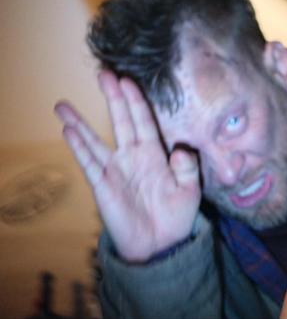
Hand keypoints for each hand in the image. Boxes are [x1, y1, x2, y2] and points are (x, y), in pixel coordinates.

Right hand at [55, 70, 200, 261]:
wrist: (161, 244)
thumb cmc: (177, 215)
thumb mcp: (190, 190)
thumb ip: (188, 168)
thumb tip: (181, 149)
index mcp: (155, 154)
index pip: (143, 121)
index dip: (136, 101)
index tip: (127, 80)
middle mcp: (133, 156)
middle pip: (120, 121)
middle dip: (112, 98)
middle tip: (103, 73)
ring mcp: (115, 170)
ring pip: (95, 140)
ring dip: (80, 122)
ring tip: (63, 105)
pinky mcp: (103, 185)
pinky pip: (89, 162)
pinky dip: (79, 146)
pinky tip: (68, 130)